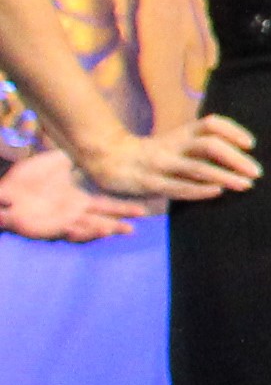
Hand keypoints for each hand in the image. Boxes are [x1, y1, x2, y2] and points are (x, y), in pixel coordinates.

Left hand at [3, 148, 143, 242]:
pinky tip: (84, 230)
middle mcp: (76, 212)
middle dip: (118, 224)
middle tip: (135, 228)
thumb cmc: (27, 177)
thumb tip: (98, 150)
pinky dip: (77, 234)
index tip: (144, 208)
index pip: (107, 204)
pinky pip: (66, 233)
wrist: (5, 193)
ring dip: (100, 230)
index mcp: (80, 197)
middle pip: (102, 220)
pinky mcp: (49, 229)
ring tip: (113, 230)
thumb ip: (75, 158)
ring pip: (87, 228)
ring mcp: (63, 221)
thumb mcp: (54, 160)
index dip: (124, 207)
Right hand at [70, 112, 258, 206]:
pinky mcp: (150, 182)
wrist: (108, 159)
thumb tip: (237, 154)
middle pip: (209, 145)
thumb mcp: (176, 142)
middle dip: (236, 158)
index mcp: (181, 133)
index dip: (233, 131)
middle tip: (256, 171)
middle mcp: (173, 145)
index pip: (211, 124)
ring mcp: (161, 163)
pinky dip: (199, 189)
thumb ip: (199, 144)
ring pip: (197, 168)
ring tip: (245, 184)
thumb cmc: (152, 153)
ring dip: (224, 176)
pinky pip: (178, 186)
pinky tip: (217, 192)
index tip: (251, 144)